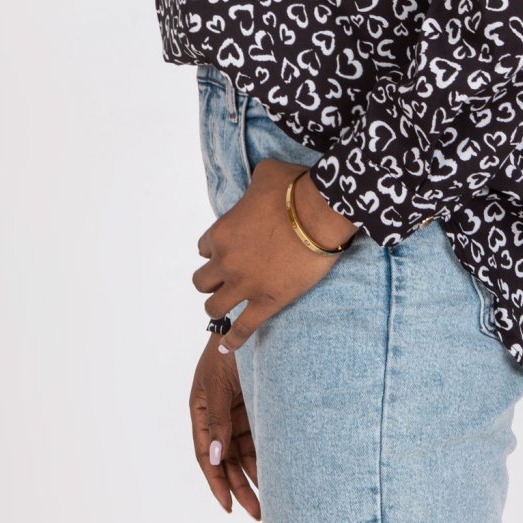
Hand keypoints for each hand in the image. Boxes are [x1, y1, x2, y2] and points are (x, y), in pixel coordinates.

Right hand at [189, 332, 259, 519]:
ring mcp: (237, 413)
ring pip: (243, 454)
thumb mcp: (216, 385)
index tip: (228, 505)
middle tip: (256, 511)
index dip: (216, 481)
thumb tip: (214, 457)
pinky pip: (258, 437)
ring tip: (269, 500)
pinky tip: (275, 472)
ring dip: (253, 476)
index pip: (205, 455)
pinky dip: (264, 456)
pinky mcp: (255, 407)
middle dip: (239, 487)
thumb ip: (216, 420)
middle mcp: (218, 417)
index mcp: (201, 411)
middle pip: (226, 460)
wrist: (247, 322)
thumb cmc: (225, 350)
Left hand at [193, 158, 357, 355]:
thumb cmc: (293, 188)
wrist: (320, 213)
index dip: (216, 249)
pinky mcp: (267, 302)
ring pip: (214, 307)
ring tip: (225, 306)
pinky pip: (243, 328)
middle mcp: (226, 261)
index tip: (229, 249)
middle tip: (226, 277)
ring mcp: (244, 285)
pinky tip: (227, 347)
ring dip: (218, 305)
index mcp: (220, 232)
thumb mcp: (264, 174)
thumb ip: (252, 187)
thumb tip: (259, 188)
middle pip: (202, 280)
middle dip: (212, 279)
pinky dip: (233, 340)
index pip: (204, 248)